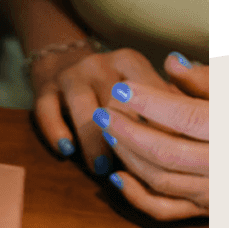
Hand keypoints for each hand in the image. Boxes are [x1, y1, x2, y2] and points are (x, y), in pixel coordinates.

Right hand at [31, 46, 180, 176]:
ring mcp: (70, 76)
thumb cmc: (108, 84)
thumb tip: (185, 136)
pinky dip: (56, 132)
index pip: (147, 92)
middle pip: (114, 100)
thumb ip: (162, 102)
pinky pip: (47, 112)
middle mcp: (99, 64)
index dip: (157, 125)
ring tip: (101, 168)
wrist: (59, 58)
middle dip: (126, 136)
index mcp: (129, 61)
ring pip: (82, 107)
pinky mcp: (43, 89)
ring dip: (93, 140)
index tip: (168, 156)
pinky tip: (66, 152)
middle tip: (136, 169)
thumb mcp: (138, 83)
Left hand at [94, 54, 208, 219]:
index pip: (187, 117)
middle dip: (129, 132)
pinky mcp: (207, 212)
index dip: (150, 103)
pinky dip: (136, 196)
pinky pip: (164, 211)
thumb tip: (170, 62)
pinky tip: (117, 175)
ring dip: (129, 158)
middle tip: (103, 112)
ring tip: (109, 133)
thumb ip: (209, 81)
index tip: (121, 88)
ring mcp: (218, 194)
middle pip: (166, 152)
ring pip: (161, 181)